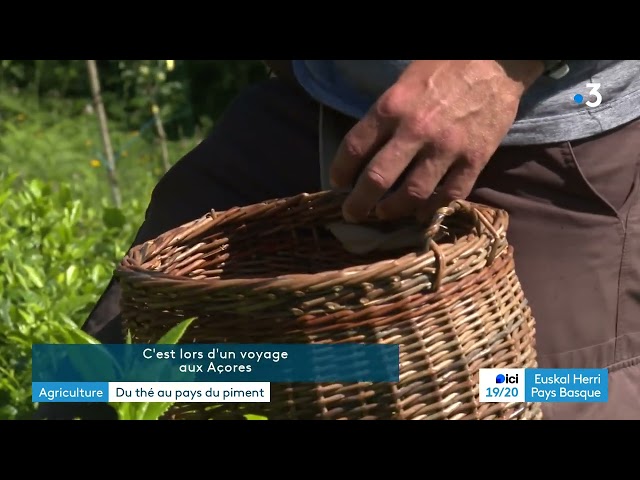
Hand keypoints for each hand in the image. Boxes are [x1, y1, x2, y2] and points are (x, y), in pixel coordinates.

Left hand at [330, 60, 543, 222]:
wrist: (498, 60)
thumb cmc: (446, 64)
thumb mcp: (404, 80)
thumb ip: (386, 114)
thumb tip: (366, 149)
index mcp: (392, 107)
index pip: (353, 149)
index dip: (340, 171)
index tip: (338, 183)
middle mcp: (415, 131)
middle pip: (377, 179)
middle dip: (359, 203)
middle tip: (353, 213)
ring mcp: (447, 148)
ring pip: (412, 195)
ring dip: (393, 211)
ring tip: (384, 214)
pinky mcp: (475, 159)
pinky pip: (450, 195)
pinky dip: (432, 209)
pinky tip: (421, 213)